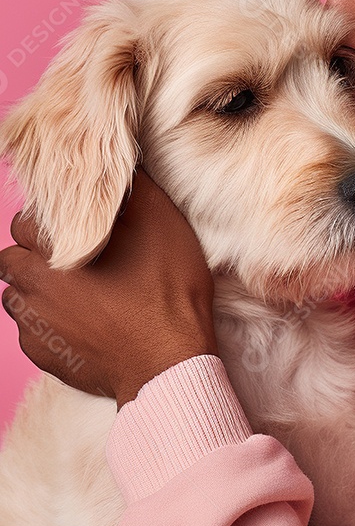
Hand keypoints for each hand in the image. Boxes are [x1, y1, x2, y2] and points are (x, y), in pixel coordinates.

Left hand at [0, 169, 217, 408]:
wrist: (168, 361)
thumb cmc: (167, 290)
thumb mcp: (163, 223)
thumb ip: (132, 188)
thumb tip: (117, 164)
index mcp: (53, 247)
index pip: (26, 220)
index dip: (52, 222)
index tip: (77, 231)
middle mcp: (32, 284)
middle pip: (12, 258)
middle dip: (35, 256)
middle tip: (75, 261)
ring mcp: (34, 324)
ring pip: (16, 296)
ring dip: (37, 290)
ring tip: (76, 294)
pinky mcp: (44, 355)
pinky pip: (32, 332)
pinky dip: (51, 326)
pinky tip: (84, 325)